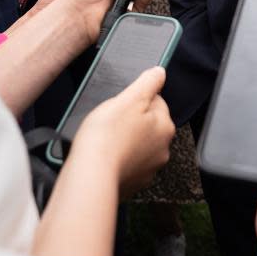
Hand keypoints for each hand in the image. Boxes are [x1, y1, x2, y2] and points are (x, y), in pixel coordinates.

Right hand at [72, 66, 174, 196]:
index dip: (136, 100)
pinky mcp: (134, 183)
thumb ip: (148, 82)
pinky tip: (107, 156)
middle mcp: (163, 149)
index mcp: (165, 126)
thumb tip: (160, 72)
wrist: (91, 175)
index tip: (122, 105)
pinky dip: (120, 160)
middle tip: (112, 122)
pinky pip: (129, 165)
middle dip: (133, 121)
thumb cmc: (107, 136)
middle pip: (149, 125)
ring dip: (127, 141)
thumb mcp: (129, 98)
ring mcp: (149, 169)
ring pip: (139, 145)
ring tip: (108, 140)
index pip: (157, 102)